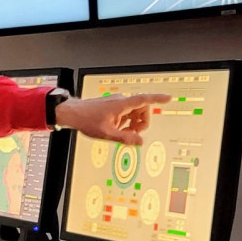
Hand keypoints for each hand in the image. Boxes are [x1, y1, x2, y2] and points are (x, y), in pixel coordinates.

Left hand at [53, 93, 171, 145]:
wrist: (72, 113)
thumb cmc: (86, 120)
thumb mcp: (107, 134)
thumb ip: (125, 139)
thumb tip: (140, 142)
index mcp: (121, 105)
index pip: (144, 100)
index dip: (158, 99)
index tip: (169, 99)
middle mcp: (121, 101)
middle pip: (142, 108)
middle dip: (142, 121)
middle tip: (134, 133)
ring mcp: (117, 103)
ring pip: (134, 112)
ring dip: (133, 123)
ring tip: (123, 132)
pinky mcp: (113, 106)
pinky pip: (126, 113)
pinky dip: (126, 122)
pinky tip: (117, 129)